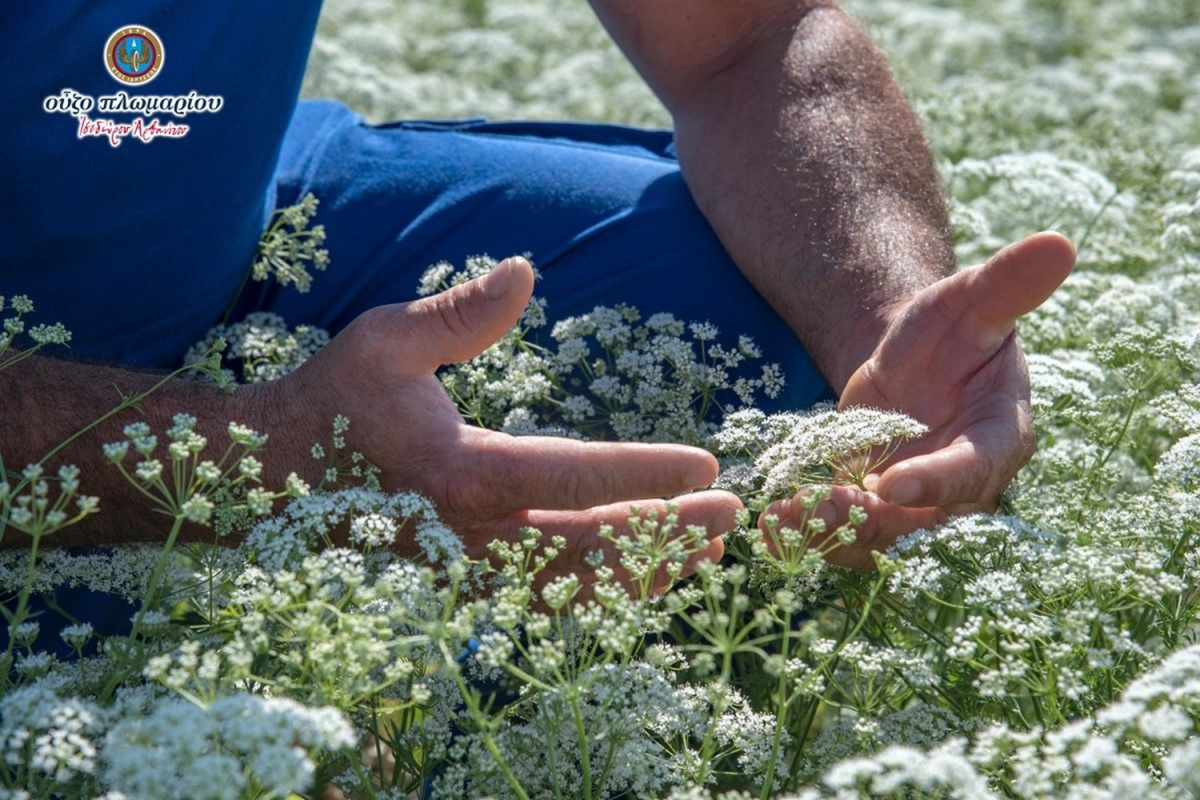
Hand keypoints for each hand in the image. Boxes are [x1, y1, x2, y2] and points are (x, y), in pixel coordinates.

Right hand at [257, 257, 741, 584]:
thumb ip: (459, 314)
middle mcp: (470, 537)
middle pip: (592, 546)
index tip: (708, 466)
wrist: (264, 483)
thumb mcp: (384, 341)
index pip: (576, 476)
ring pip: (575, 589)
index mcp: (461, 472)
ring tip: (704, 552)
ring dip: (644, 572)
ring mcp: (465, 576)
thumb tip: (526, 269)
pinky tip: (639, 579)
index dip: (648, 473)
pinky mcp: (459, 591)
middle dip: (668, 532)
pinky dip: (599, 594)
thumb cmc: (331, 404)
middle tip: (732, 516)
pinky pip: (542, 604)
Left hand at [763, 232, 1075, 567]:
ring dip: (829, 532)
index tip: (889, 485)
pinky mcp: (877, 513)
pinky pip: (847, 536)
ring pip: (878, 537)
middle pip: (923, 522)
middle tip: (821, 508)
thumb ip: (1008, 284)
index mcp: (998, 437)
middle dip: (870, 522)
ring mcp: (919, 507)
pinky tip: (770, 520)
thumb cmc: (952, 328)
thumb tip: (1059, 243)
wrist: (910, 361)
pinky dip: (809, 533)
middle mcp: (963, 486)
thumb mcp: (971, 301)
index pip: (974, 471)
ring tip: (780, 518)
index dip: (936, 484)